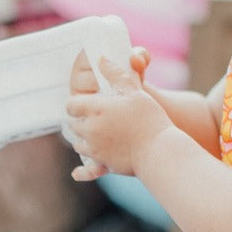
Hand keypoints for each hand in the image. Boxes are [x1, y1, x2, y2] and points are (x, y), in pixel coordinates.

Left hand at [65, 52, 168, 181]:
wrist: (159, 150)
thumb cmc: (150, 118)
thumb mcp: (135, 91)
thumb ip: (116, 74)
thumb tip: (101, 58)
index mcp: (95, 108)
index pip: (71, 104)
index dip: (77, 103)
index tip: (84, 103)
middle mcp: (90, 129)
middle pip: (73, 124)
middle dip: (80, 121)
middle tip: (91, 118)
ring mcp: (94, 149)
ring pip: (78, 144)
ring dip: (83, 139)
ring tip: (96, 136)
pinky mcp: (102, 164)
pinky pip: (86, 169)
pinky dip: (82, 170)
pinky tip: (77, 172)